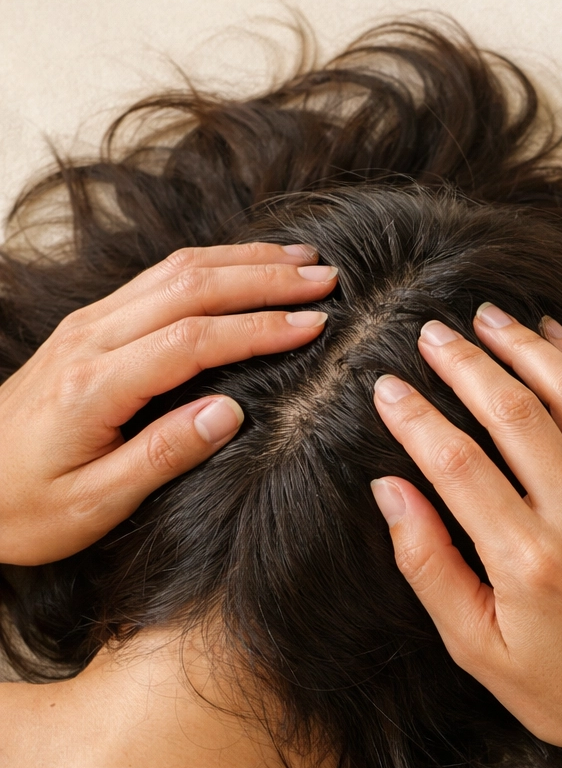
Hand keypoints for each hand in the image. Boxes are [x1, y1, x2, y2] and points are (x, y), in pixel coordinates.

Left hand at [0, 243, 337, 565]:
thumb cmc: (22, 508)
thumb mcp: (92, 506)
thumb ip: (162, 456)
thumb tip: (230, 413)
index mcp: (94, 386)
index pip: (193, 340)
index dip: (260, 327)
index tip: (315, 324)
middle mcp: (91, 339)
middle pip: (191, 287)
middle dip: (266, 277)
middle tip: (326, 277)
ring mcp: (89, 324)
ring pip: (177, 271)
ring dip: (244, 260)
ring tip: (301, 259)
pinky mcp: (90, 324)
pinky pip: (160, 277)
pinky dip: (213, 264)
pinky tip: (244, 265)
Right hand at [371, 305, 561, 767]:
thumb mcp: (479, 649)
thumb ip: (428, 564)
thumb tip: (390, 488)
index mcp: (529, 562)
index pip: (456, 462)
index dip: (415, 415)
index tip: (388, 386)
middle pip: (514, 411)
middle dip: (466, 361)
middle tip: (432, 332)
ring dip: (528, 346)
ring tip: (490, 317)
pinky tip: (559, 339)